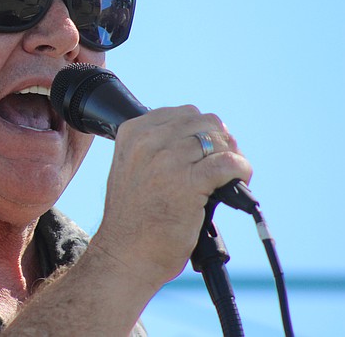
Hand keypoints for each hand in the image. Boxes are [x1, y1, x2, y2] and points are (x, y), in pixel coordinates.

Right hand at [90, 105, 252, 289]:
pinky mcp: (188, 182)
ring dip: (232, 157)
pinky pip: (229, 163)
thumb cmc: (133, 217)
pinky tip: (237, 183)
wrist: (126, 253)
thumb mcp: (131, 167)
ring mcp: (167, 159)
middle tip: (221, 166)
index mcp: (132, 132)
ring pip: (219, 140)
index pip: (184, 113)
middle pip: (205, 123)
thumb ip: (155, 147)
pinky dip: (241, 170)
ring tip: (228, 178)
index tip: (206, 151)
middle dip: (220, 142)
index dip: (202, 131)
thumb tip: (201, 138)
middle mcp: (148, 140)